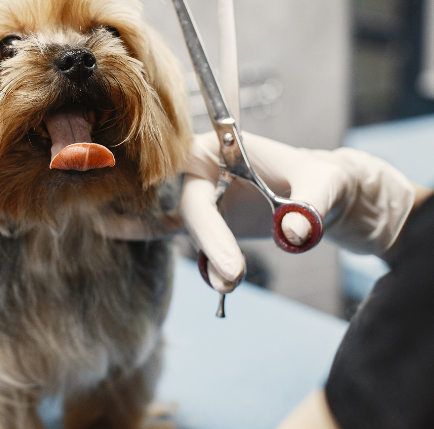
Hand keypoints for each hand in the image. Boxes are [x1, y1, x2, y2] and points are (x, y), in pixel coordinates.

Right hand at [97, 132, 415, 292]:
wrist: (323, 196)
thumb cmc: (323, 181)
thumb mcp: (326, 189)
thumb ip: (311, 207)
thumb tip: (294, 233)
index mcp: (217, 148)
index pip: (196, 185)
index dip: (205, 225)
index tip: (230, 262)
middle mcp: (198, 168)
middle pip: (186, 208)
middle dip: (207, 244)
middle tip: (236, 278)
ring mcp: (197, 193)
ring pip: (182, 225)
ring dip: (203, 256)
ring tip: (232, 285)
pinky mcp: (201, 216)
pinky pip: (167, 228)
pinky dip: (140, 231)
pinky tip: (107, 227)